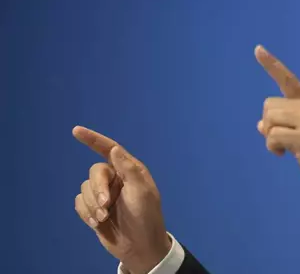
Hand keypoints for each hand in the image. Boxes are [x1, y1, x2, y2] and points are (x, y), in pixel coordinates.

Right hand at [72, 126, 171, 273]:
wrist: (139, 246)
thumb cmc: (146, 216)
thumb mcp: (142, 191)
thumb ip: (128, 169)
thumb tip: (114, 149)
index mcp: (130, 170)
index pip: (109, 149)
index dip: (93, 139)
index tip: (76, 131)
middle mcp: (116, 178)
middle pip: (95, 172)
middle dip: (98, 189)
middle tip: (106, 206)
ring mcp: (104, 194)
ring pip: (85, 188)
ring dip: (92, 205)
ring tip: (104, 218)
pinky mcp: (94, 209)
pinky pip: (79, 203)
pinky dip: (86, 213)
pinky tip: (98, 223)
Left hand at [255, 45, 299, 197]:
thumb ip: (286, 126)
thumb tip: (260, 125)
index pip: (289, 80)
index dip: (272, 65)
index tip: (257, 49)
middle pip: (269, 105)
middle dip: (269, 125)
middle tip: (280, 142)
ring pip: (269, 120)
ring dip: (270, 138)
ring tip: (284, 150)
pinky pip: (273, 136)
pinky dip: (273, 147)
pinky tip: (284, 155)